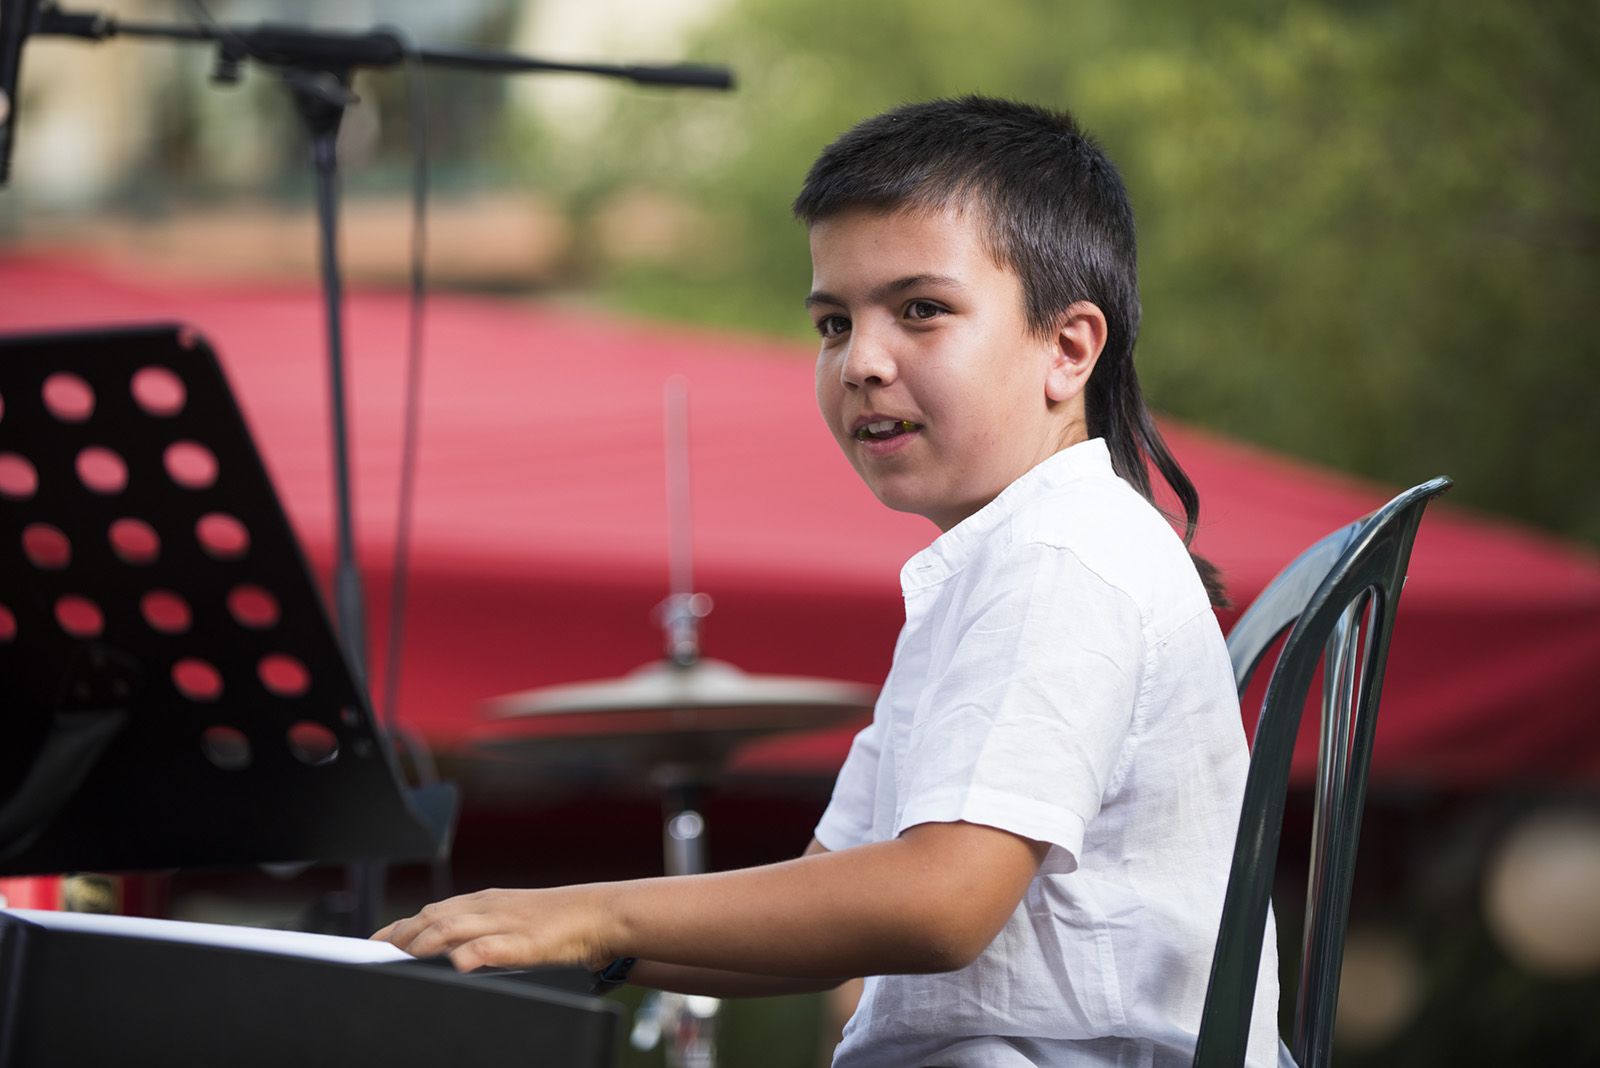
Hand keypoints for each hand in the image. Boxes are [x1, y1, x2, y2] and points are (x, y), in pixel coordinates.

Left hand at [371, 886, 614, 972]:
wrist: (598, 915)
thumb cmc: (558, 923)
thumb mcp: (512, 921)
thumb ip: (482, 932)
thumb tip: (449, 952)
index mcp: (485, 903)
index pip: (432, 911)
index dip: (400, 926)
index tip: (374, 940)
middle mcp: (488, 908)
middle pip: (434, 917)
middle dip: (402, 934)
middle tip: (375, 954)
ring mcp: (505, 923)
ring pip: (453, 927)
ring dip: (423, 941)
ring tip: (401, 956)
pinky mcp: (524, 942)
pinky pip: (490, 946)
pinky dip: (469, 953)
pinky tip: (455, 964)